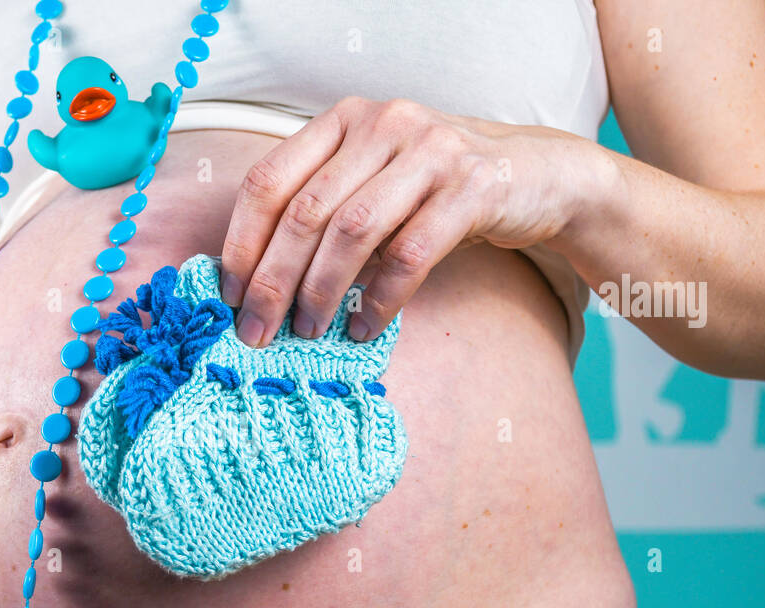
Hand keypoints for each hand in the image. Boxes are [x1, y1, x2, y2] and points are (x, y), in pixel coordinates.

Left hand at [219, 97, 600, 345]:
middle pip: (304, 213)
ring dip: (320, 293)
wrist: (536, 175)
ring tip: (307, 331)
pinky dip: (381, 300)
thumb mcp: (373, 179)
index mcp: (343, 120)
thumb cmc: (435, 188)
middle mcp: (382, 124)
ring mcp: (429, 151)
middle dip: (272, 282)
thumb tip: (256, 280)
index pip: (269, 180)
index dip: (241, 242)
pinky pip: (410, 255)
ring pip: (351, 233)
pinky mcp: (471, 188)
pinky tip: (364, 328)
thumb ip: (322, 208)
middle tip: (257, 331)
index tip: (229, 294)